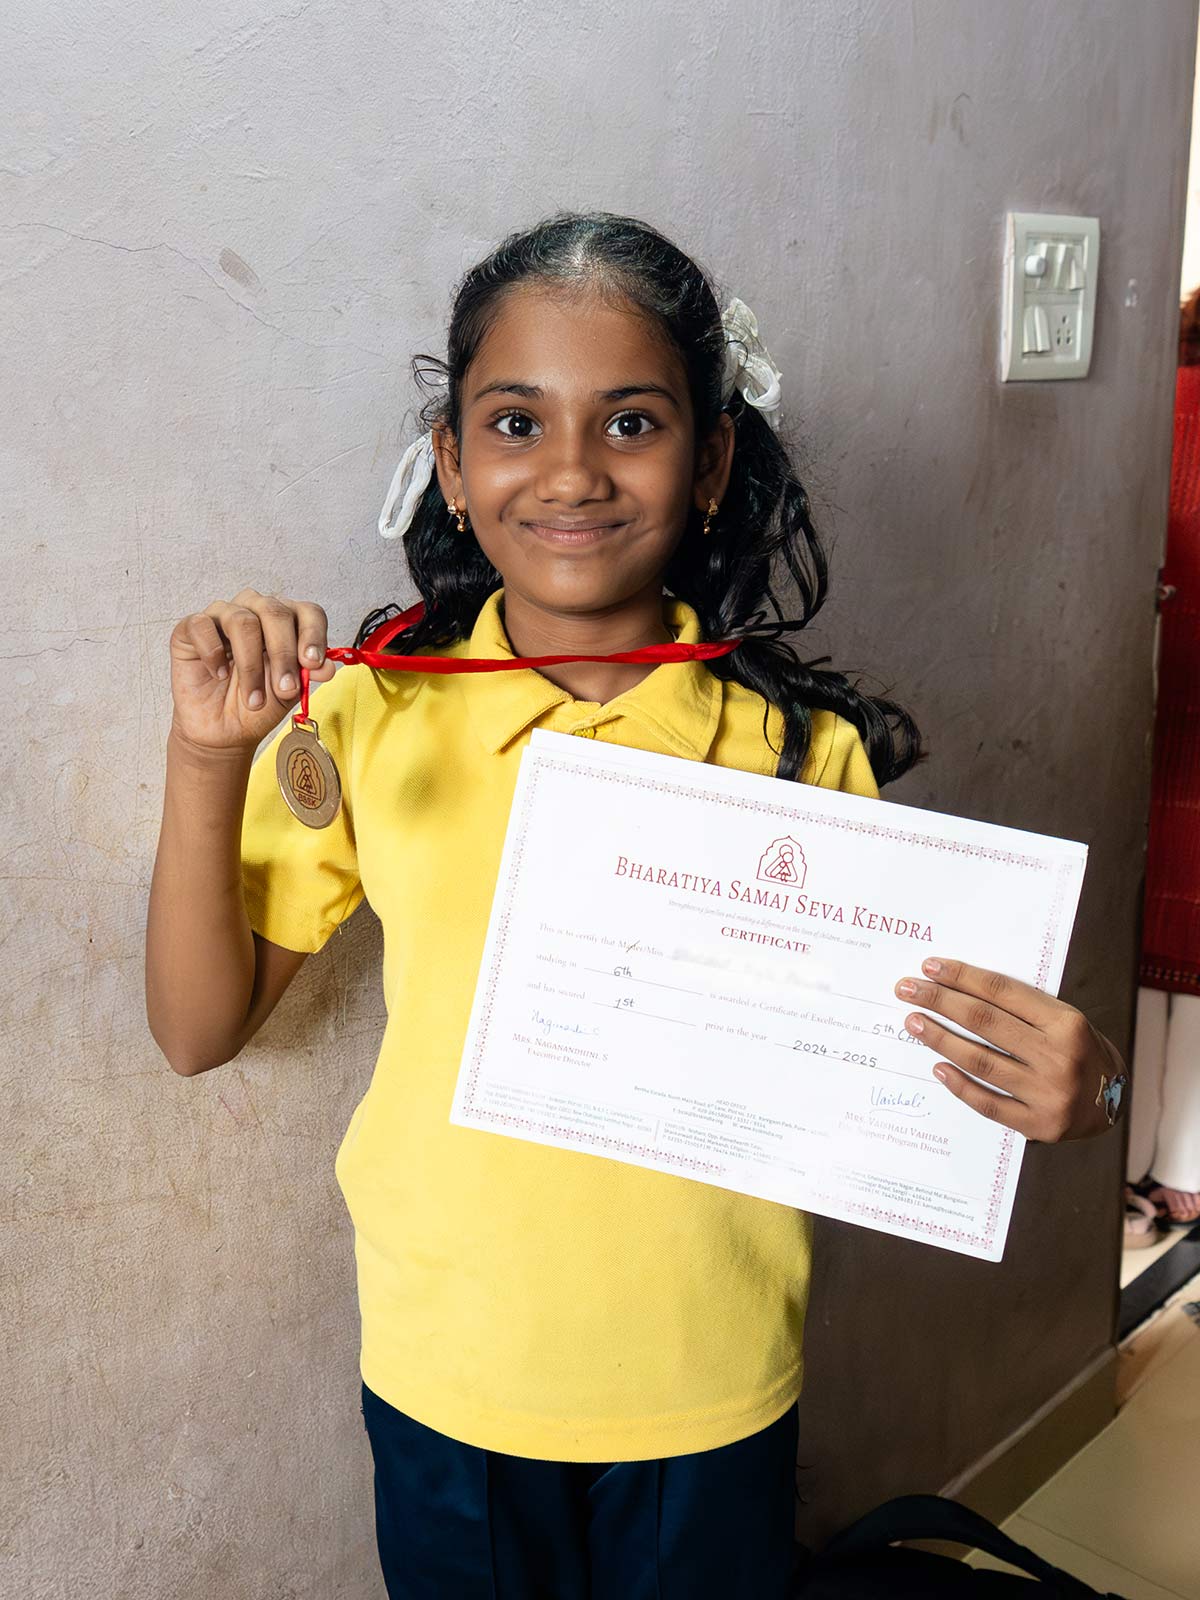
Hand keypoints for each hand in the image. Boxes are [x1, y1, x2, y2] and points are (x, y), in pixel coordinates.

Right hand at [168, 588, 337, 753]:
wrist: (224, 731)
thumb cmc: (257, 705)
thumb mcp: (289, 693)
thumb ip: (307, 675)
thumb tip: (328, 667)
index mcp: (286, 622)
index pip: (307, 612)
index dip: (313, 634)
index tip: (313, 663)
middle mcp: (256, 611)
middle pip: (276, 612)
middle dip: (283, 654)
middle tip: (285, 688)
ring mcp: (223, 615)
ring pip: (242, 621)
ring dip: (250, 664)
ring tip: (253, 698)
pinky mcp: (191, 627)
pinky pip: (202, 625)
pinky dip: (213, 652)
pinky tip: (218, 674)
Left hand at [892, 957, 1125, 1141]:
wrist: (1112, 1103)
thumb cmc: (1079, 1051)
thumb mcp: (1064, 1021)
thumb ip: (1022, 1009)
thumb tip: (960, 988)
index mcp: (1066, 1024)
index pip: (1002, 993)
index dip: (963, 977)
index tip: (930, 967)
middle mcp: (1058, 1057)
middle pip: (985, 1023)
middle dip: (940, 1002)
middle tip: (907, 990)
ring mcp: (1048, 1094)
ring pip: (980, 1061)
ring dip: (941, 1039)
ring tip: (914, 1022)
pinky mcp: (1038, 1125)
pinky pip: (987, 1103)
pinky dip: (959, 1084)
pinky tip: (937, 1066)